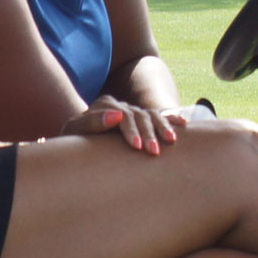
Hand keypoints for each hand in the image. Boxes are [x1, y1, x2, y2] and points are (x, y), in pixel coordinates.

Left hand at [63, 95, 190, 154]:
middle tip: (153, 152)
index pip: (122, 116)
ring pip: (151, 116)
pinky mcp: (140, 120)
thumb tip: (117, 115)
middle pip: (139, 116)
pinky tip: (183, 123)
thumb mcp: (75, 130)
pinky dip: (171, 118)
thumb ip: (91, 122)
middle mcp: (120, 106)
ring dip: (162, 128)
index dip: (130, 131)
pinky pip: (158, 116)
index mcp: (104, 105)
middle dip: (148, 133)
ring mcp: (132, 112)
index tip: (136, 147)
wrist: (76, 143)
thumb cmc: (74, 140)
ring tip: (171, 141)